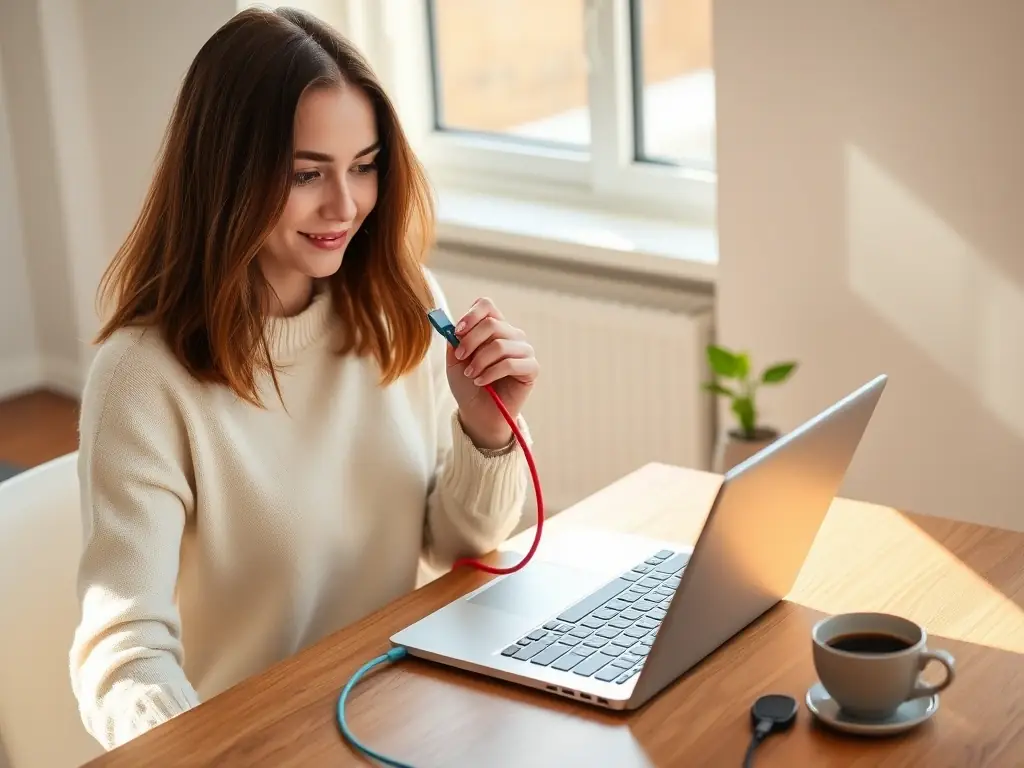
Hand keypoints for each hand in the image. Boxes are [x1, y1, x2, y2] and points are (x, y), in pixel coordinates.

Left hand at [446, 297, 538, 449]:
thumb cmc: (467, 384)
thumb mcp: (454, 360)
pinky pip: (511, 363)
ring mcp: (524, 350)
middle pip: (492, 324)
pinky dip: (491, 373)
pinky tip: (481, 381)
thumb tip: (451, 325)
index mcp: (493, 327)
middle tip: (460, 358)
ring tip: (471, 374)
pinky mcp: (532, 368)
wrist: (477, 411)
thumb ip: (454, 340)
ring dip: (479, 361)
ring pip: (500, 345)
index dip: (471, 315)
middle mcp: (511, 334)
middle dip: (470, 342)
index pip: (487, 306)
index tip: (457, 332)